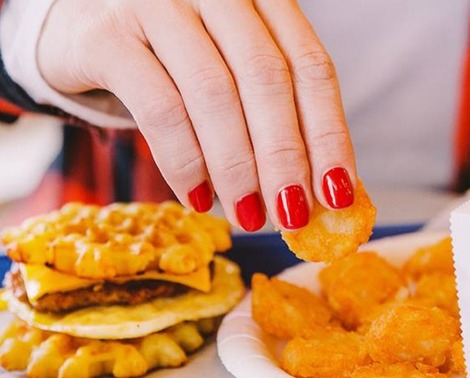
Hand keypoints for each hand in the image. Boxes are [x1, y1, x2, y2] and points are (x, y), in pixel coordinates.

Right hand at [38, 0, 356, 231]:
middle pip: (266, 79)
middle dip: (284, 157)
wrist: (84, 25)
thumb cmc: (179, 59)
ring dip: (237, 167)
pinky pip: (158, 107)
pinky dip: (183, 162)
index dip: (328, 133)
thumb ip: (274, 114)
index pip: (310, 67)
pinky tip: (198, 198)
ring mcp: (160, 5)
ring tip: (249, 216)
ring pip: (214, 94)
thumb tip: (319, 193)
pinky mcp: (110, 36)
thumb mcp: (234, 69)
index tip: (337, 192)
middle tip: (294, 215)